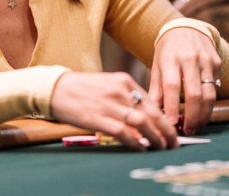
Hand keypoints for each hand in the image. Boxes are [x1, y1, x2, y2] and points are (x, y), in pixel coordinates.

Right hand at [50, 71, 177, 150]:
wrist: (54, 88)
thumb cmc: (80, 88)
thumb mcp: (107, 84)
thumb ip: (125, 96)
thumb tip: (144, 116)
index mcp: (123, 80)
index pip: (152, 101)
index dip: (165, 118)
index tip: (170, 129)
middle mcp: (120, 90)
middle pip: (152, 112)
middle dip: (167, 130)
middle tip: (174, 142)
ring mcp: (110, 104)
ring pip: (142, 123)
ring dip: (156, 137)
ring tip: (161, 147)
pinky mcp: (99, 118)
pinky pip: (124, 133)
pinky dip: (136, 143)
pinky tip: (140, 149)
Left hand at [148, 27, 220, 135]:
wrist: (186, 28)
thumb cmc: (167, 51)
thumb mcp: (157, 65)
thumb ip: (156, 89)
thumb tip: (152, 113)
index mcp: (170, 59)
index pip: (172, 86)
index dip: (171, 106)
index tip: (170, 123)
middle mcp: (189, 59)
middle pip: (194, 94)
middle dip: (192, 117)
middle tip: (187, 131)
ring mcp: (205, 60)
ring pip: (209, 94)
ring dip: (204, 115)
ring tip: (196, 126)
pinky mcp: (217, 62)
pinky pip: (215, 88)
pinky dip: (209, 104)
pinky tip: (203, 113)